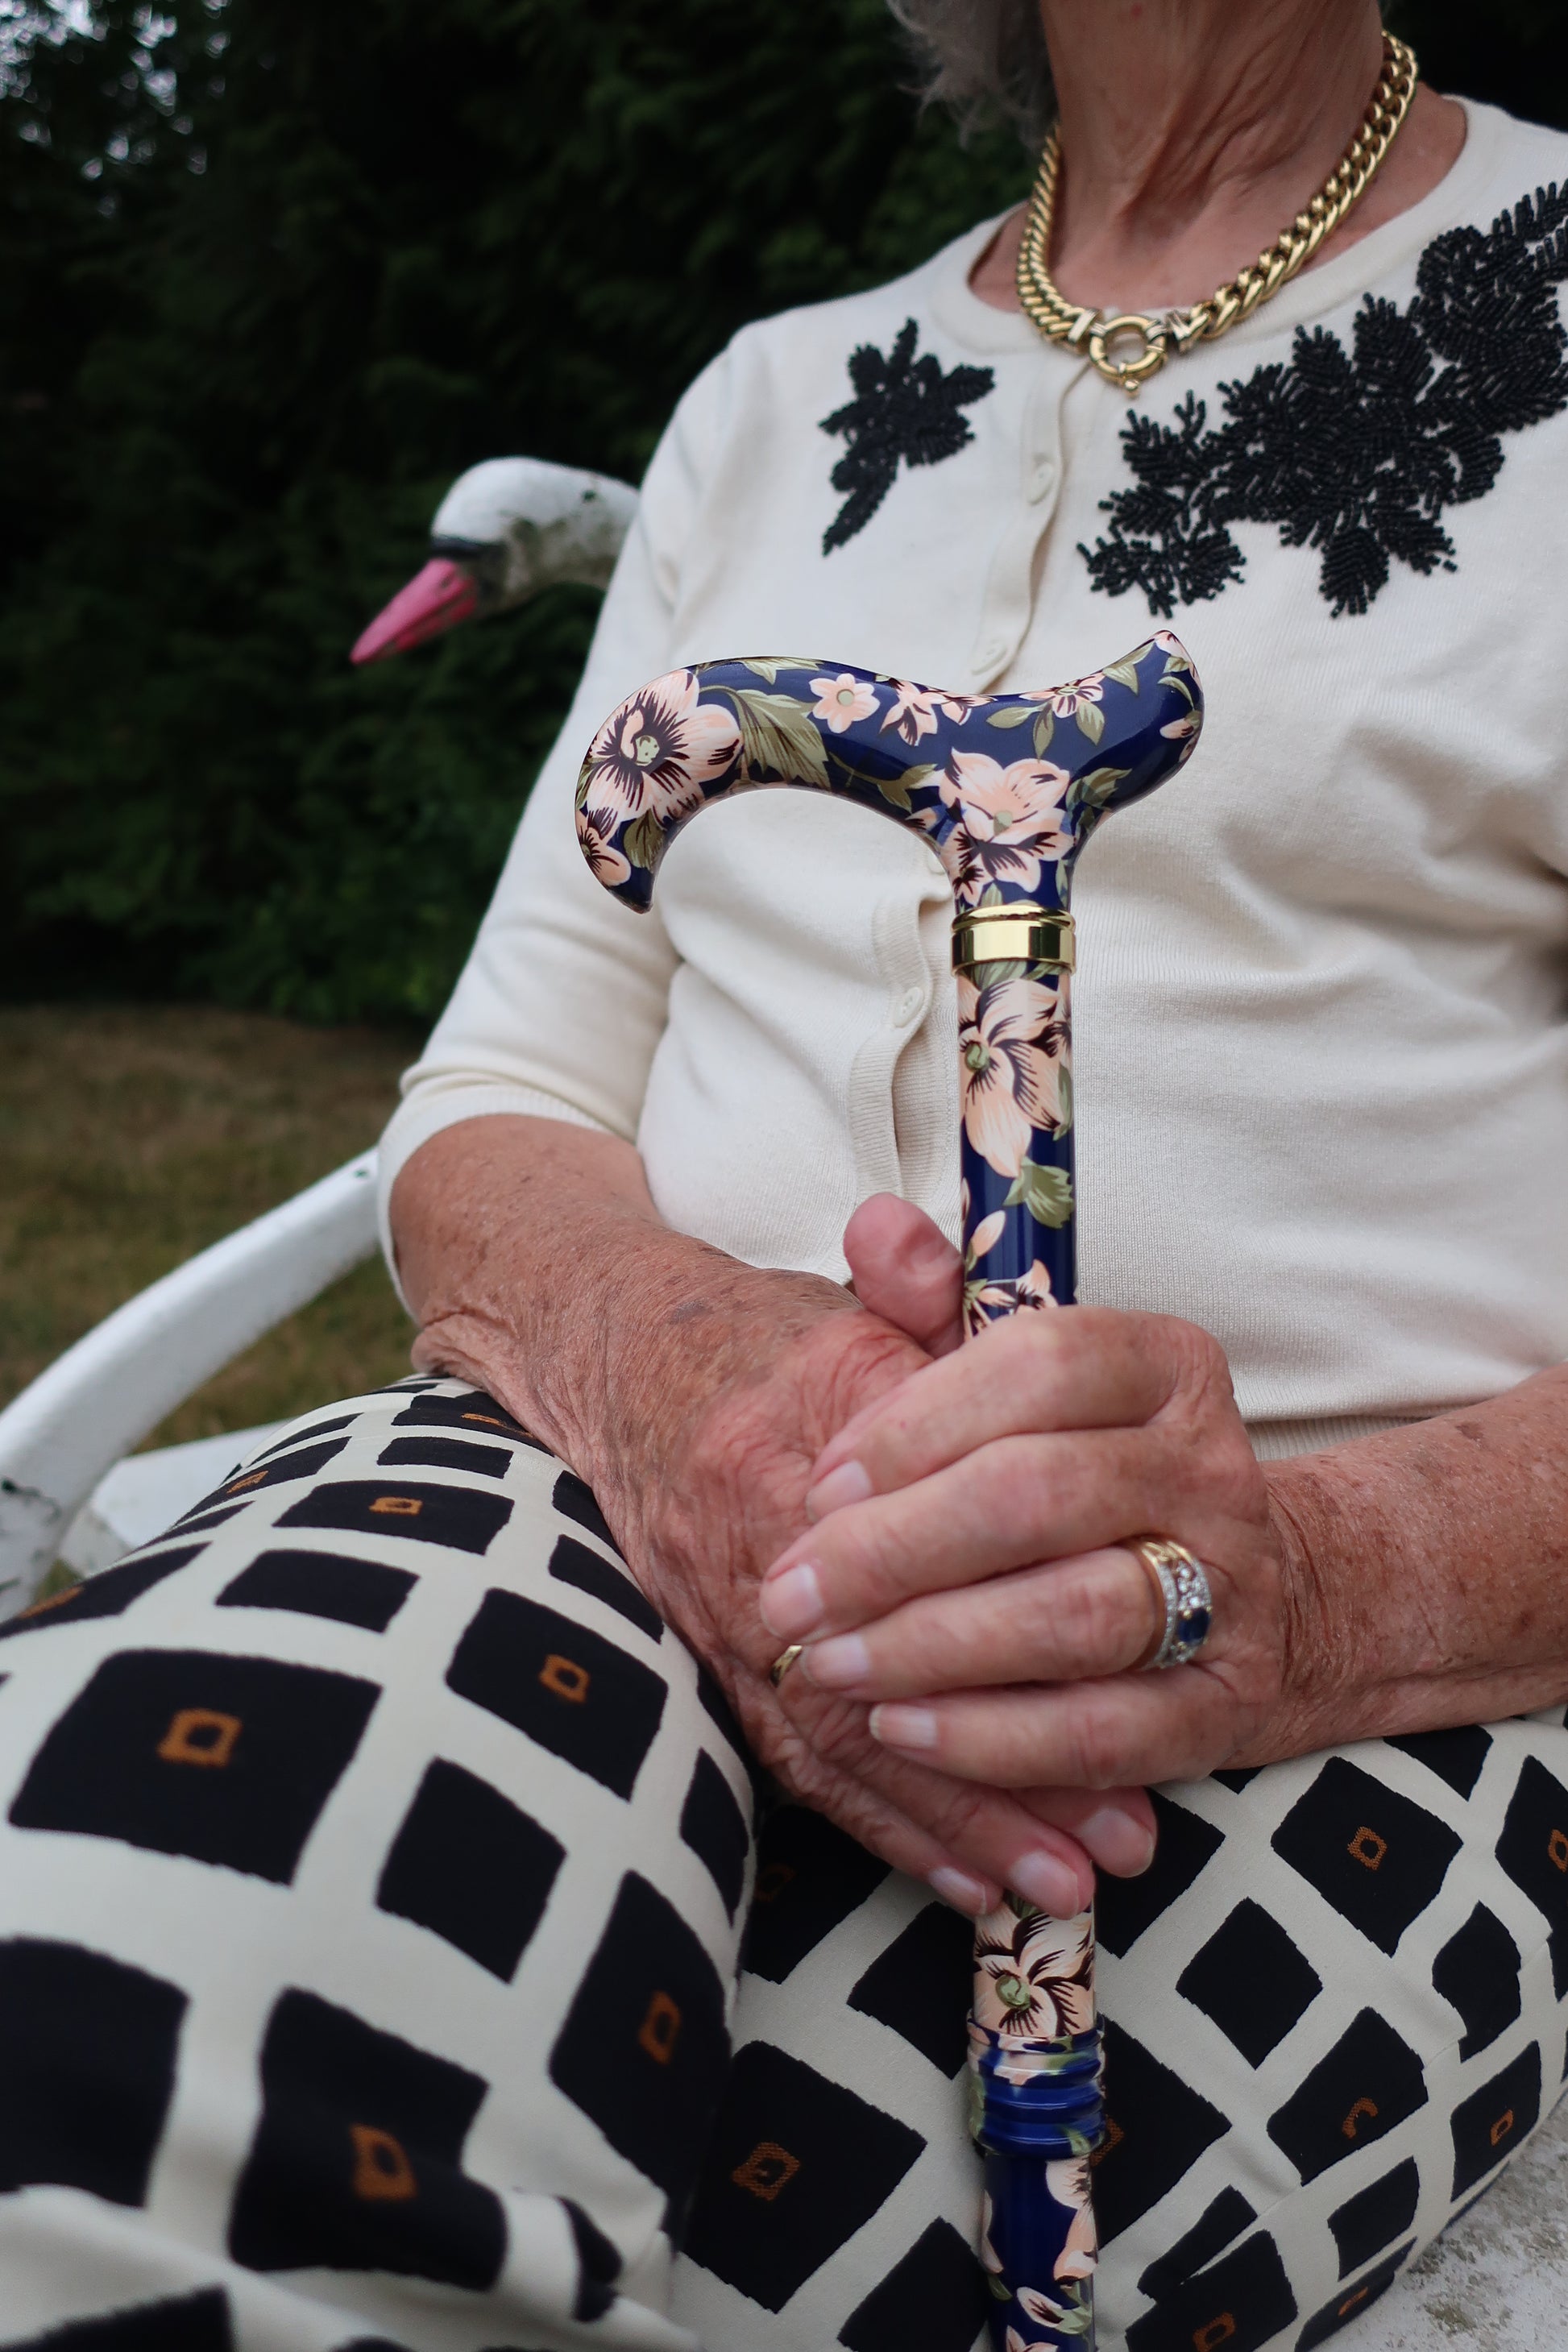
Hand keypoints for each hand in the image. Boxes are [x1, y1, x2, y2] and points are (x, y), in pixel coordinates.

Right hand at [398, 1119, 1153, 1914]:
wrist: (616, 1367)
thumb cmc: (768, 1343)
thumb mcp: (849, 1304)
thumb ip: (911, 1281)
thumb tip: (917, 1246)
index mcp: (788, 1444)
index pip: (909, 1550)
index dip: (1008, 1625)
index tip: (1133, 1687)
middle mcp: (752, 1552)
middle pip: (881, 1683)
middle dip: (1002, 1768)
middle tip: (1121, 1836)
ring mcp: (724, 1623)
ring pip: (846, 1749)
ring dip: (956, 1824)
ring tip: (1068, 1885)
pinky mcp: (720, 1668)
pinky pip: (803, 1771)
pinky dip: (892, 1831)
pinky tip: (974, 1886)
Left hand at [758, 1199, 1290, 1790]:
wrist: (1270, 1594)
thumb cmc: (1089, 1470)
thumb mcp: (1021, 1377)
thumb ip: (934, 1301)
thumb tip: (872, 1227)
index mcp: (1163, 1365)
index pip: (1039, 1364)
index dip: (916, 1423)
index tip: (822, 1481)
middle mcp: (1211, 1465)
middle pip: (1039, 1494)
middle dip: (894, 1550)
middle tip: (789, 1594)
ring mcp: (1231, 1588)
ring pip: (1075, 1614)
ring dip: (933, 1648)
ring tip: (829, 1667)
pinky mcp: (1224, 1705)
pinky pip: (1104, 1730)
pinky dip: (994, 1739)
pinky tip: (903, 1730)